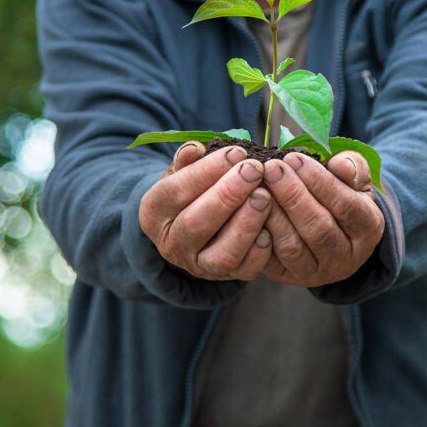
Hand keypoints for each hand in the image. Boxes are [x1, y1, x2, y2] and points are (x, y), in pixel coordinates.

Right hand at [140, 142, 273, 280]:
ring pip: (221, 254)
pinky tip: (271, 226)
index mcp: (154, 212)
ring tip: (265, 195)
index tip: (236, 152)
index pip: (175, 191)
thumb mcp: (181, 171)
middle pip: (196, 223)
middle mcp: (171, 244)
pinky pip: (244, 270)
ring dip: (246, 223)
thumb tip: (195, 149)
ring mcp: (198, 265)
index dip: (206, 171)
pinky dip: (260, 250)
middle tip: (254, 170)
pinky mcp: (226, 277)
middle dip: (228, 195)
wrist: (194, 226)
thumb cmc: (191, 189)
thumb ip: (187, 159)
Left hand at [261, 152, 383, 287]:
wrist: (330, 233)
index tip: (294, 158)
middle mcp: (346, 257)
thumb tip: (341, 164)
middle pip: (318, 229)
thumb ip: (352, 167)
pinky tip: (249, 209)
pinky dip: (259, 234)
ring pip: (292, 247)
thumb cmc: (340, 195)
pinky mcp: (289, 277)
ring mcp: (317, 272)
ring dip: (273, 215)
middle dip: (292, 195)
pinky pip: (270, 260)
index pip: (346, 206)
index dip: (319, 181)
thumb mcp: (354, 180)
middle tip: (271, 168)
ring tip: (259, 187)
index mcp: (368, 228)